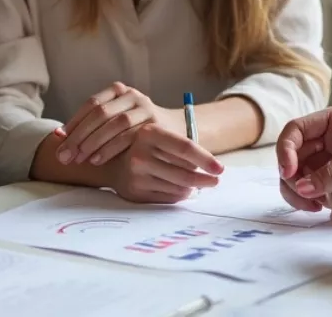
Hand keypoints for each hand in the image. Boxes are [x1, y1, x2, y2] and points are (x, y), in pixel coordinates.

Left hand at [55, 82, 180, 166]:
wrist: (176, 134)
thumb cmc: (137, 131)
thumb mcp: (114, 123)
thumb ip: (90, 127)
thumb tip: (57, 137)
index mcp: (119, 91)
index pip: (91, 104)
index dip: (74, 121)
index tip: (59, 139)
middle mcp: (132, 96)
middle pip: (100, 113)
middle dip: (79, 135)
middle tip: (64, 155)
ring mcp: (146, 108)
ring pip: (114, 123)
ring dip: (93, 142)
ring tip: (79, 158)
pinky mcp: (155, 125)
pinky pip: (129, 136)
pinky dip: (110, 148)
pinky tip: (97, 159)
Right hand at [104, 123, 224, 203]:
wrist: (111, 162)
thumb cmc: (145, 148)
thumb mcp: (160, 137)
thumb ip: (182, 146)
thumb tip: (213, 167)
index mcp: (149, 133)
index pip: (185, 147)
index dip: (206, 159)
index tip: (220, 168)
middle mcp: (140, 154)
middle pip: (186, 173)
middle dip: (205, 179)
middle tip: (214, 180)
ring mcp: (136, 175)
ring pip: (180, 188)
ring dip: (191, 187)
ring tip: (193, 183)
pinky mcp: (135, 192)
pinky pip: (169, 198)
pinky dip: (179, 195)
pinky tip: (178, 188)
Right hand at [274, 107, 331, 211]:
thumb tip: (305, 186)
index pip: (295, 130)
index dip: (285, 150)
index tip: (289, 171)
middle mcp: (325, 138)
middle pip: (291, 154)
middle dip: (291, 177)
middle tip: (304, 196)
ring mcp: (325, 158)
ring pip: (296, 174)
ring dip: (298, 191)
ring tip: (315, 206)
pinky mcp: (330, 178)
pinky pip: (309, 187)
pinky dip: (309, 199)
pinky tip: (322, 208)